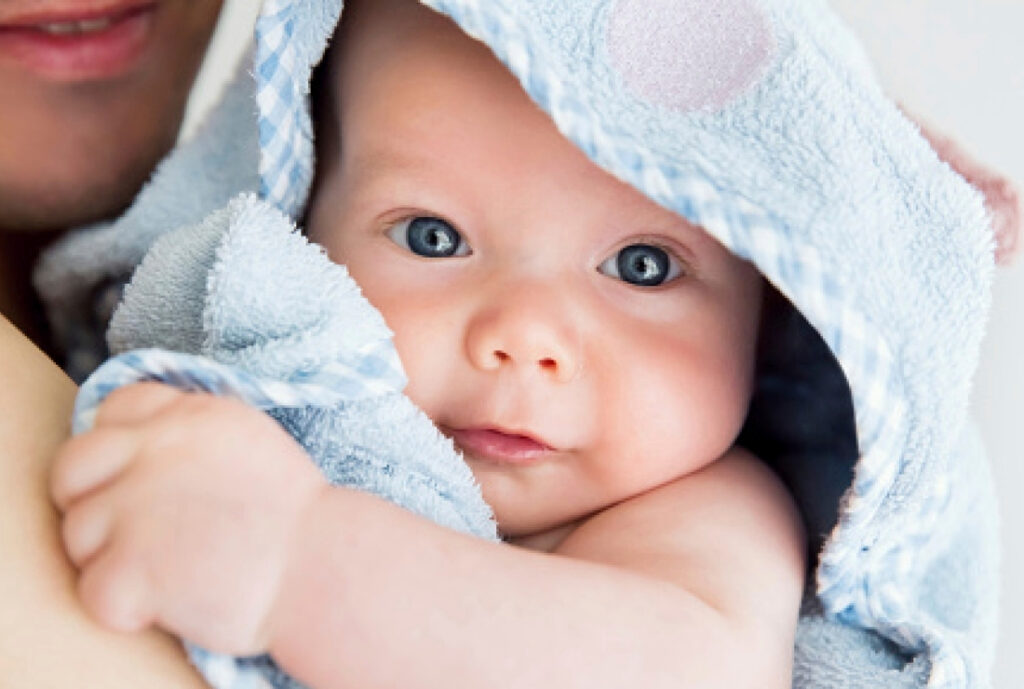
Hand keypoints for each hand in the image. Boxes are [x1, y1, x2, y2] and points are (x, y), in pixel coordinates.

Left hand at [50, 383, 327, 654]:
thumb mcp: (250, 441)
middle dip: (92, 500)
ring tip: (168, 571)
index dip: (118, 448)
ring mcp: (135, 508)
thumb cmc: (296, 517)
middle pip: (71, 467)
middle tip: (135, 532)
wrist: (322, 569)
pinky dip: (124, 606)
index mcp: (188, 415)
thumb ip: (191, 433)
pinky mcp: (129, 568)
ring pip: (77, 535)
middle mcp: (154, 450)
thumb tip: (145, 441)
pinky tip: (168, 602)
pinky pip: (91, 591)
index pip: (113, 408)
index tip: (142, 478)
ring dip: (112, 559)